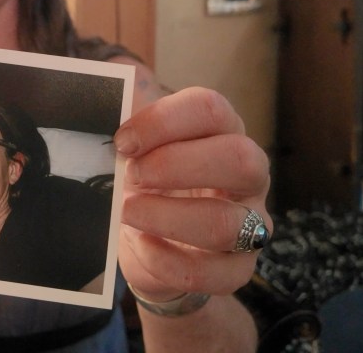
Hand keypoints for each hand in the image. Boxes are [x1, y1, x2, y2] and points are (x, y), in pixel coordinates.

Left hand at [113, 87, 270, 303]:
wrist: (151, 246)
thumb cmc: (146, 184)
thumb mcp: (137, 150)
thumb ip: (130, 122)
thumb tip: (112, 90)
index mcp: (223, 132)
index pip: (210, 109)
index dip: (163, 121)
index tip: (123, 141)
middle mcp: (248, 175)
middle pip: (239, 158)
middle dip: (174, 165)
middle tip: (131, 175)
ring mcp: (250, 225)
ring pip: (225, 223)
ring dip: (166, 217)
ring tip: (128, 212)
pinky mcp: (237, 270)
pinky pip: (211, 272)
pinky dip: (165, 260)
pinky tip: (140, 244)